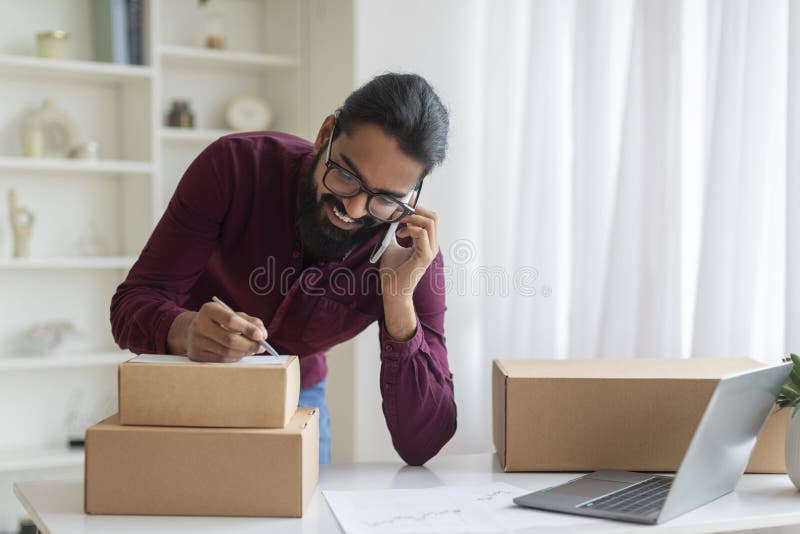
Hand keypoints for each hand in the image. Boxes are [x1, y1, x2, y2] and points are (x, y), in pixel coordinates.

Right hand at [168, 301, 267, 361]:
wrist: (192, 329)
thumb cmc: (219, 321)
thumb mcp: (233, 315)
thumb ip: (251, 322)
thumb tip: (263, 335)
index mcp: (209, 310)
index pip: (231, 320)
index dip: (248, 329)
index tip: (261, 336)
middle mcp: (199, 325)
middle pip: (229, 339)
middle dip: (249, 345)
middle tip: (261, 347)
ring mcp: (196, 341)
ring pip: (226, 351)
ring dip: (243, 352)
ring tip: (252, 350)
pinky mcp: (196, 354)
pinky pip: (220, 359)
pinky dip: (234, 358)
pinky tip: (240, 354)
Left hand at [379, 206, 438, 340]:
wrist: (393, 290)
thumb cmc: (393, 271)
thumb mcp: (392, 246)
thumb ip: (394, 233)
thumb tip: (390, 219)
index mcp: (426, 243)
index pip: (430, 218)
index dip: (417, 208)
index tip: (402, 207)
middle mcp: (431, 246)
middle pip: (433, 217)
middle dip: (417, 209)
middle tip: (401, 211)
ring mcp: (430, 251)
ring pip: (430, 222)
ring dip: (413, 217)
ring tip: (399, 222)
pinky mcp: (424, 257)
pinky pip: (422, 234)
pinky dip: (411, 229)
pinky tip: (400, 233)